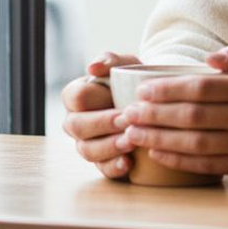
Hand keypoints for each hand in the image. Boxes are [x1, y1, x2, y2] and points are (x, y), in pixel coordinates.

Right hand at [61, 52, 141, 179]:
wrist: (152, 101)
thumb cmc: (135, 80)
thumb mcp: (127, 65)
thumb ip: (111, 60)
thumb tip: (93, 67)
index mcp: (77, 95)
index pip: (76, 97)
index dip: (96, 102)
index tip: (120, 105)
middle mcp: (76, 120)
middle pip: (78, 126)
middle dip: (103, 125)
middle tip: (128, 122)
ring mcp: (86, 142)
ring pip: (87, 150)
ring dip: (109, 147)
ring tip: (131, 142)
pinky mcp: (101, 160)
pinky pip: (101, 168)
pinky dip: (114, 167)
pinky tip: (129, 164)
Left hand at [111, 44, 227, 178]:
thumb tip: (209, 58)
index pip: (203, 87)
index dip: (169, 89)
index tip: (143, 90)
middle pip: (194, 116)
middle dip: (155, 115)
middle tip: (128, 113)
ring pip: (195, 143)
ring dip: (159, 139)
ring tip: (134, 134)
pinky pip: (206, 165)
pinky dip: (178, 161)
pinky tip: (157, 154)